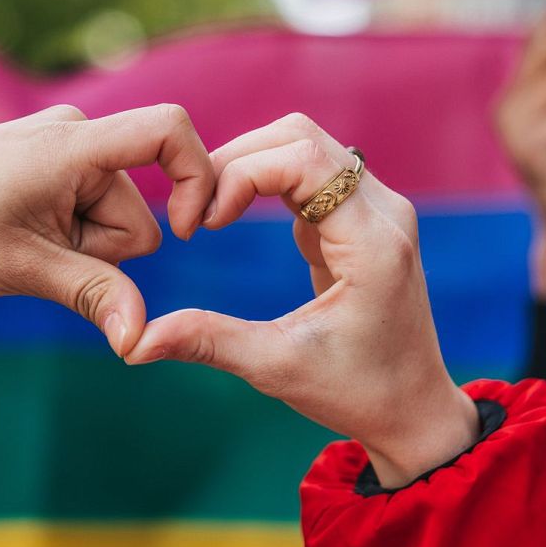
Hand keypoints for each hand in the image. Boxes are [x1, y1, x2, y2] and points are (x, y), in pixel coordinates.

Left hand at [0, 104, 214, 350]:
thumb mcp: (22, 269)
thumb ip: (93, 296)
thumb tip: (139, 342)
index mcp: (71, 145)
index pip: (167, 130)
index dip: (197, 178)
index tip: (186, 231)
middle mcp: (74, 131)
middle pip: (138, 212)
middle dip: (102, 249)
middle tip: (37, 254)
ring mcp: (62, 143)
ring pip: (115, 217)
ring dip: (81, 246)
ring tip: (21, 242)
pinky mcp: (53, 159)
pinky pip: (90, 206)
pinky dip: (68, 233)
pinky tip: (21, 235)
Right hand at [126, 113, 478, 487]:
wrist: (412, 409)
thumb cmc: (354, 392)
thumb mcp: (276, 368)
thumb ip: (207, 342)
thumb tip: (133, 344)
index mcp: (374, 242)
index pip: (304, 160)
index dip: (241, 175)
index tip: (206, 225)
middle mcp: (385, 211)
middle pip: (301, 138)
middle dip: (237, 161)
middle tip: (197, 213)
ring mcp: (379, 209)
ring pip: (304, 146)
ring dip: (249, 166)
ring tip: (210, 213)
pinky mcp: (364, 216)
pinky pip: (310, 171)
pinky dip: (264, 181)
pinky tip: (233, 218)